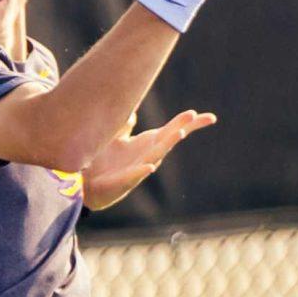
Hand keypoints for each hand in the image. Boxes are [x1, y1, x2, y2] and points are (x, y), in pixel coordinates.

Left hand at [83, 109, 216, 209]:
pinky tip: (150, 166)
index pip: (173, 130)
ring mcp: (137, 168)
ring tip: (179, 134)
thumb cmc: (104, 162)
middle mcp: (147, 155)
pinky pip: (134, 174)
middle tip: (193, 116)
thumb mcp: (116, 138)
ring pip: (156, 155)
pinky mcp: (122, 181)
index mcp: (147, 144)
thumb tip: (133, 111)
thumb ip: (125, 124)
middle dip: (180, 127)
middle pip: (168, 139)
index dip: (189, 123)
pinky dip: (142, 170)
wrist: (87, 184)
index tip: (210, 117)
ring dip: (167, 144)